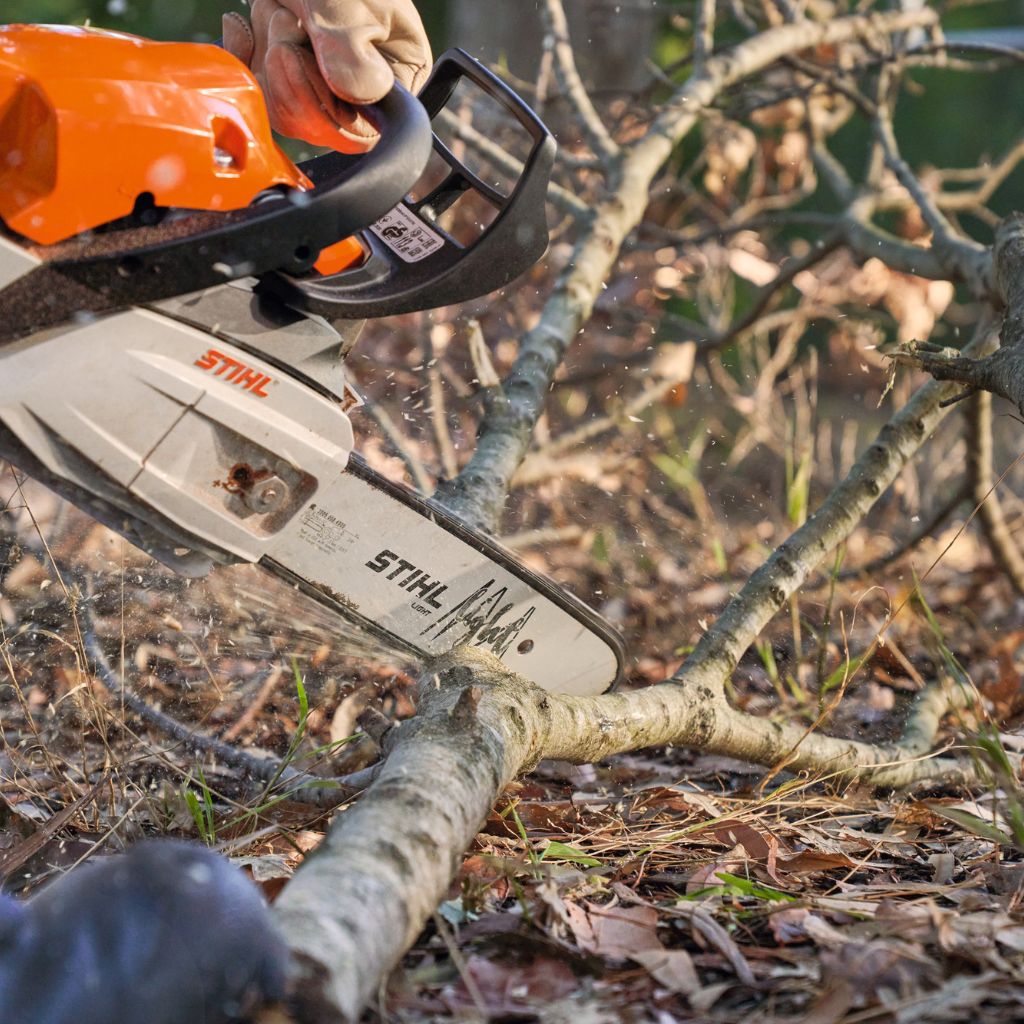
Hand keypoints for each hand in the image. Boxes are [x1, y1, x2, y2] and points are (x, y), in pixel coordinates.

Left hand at [223, 0, 431, 151]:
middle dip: (287, 67)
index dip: (318, 101)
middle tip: (288, 18)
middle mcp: (362, 94)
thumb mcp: (349, 3)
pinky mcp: (291, 80)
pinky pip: (261, 95)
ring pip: (282, 110)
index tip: (293, 51)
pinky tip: (241, 28)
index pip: (359, 131)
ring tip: (277, 11)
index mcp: (395, 80)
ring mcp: (325, 88)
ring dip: (266, 54)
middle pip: (314, 124)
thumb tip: (360, 95)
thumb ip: (350, 47)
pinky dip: (244, 59)